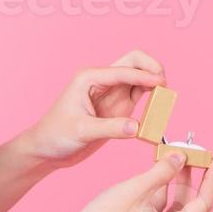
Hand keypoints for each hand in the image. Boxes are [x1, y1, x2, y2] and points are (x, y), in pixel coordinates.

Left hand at [23, 50, 166, 168]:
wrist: (48, 149)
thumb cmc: (56, 135)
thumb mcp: (82, 131)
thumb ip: (111, 128)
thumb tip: (137, 127)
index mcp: (90, 78)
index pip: (123, 70)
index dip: (144, 75)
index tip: (160, 84)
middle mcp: (103, 80)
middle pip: (134, 62)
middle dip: (152, 68)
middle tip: (164, 84)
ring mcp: (112, 92)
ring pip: (140, 77)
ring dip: (154, 83)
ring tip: (165, 98)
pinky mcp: (118, 106)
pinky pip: (140, 95)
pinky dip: (151, 99)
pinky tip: (156, 109)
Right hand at [71, 153, 212, 211]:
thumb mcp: (137, 188)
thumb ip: (163, 171)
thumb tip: (181, 157)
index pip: (203, 202)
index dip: (211, 178)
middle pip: (193, 203)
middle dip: (195, 177)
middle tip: (197, 153)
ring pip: (178, 203)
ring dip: (178, 180)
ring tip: (178, 154)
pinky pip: (164, 206)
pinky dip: (164, 187)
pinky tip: (162, 168)